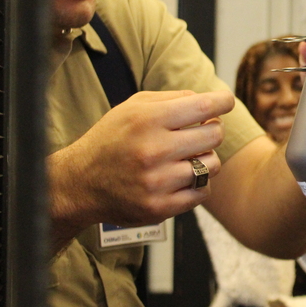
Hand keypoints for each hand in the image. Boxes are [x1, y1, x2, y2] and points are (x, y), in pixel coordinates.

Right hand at [49, 90, 233, 250]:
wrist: (80, 183)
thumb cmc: (112, 140)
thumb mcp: (132, 108)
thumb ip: (172, 99)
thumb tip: (211, 101)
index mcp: (146, 120)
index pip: (203, 106)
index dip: (222, 102)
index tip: (225, 102)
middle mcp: (152, 150)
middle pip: (214, 134)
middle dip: (211, 130)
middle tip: (199, 132)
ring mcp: (157, 182)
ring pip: (212, 165)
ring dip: (205, 159)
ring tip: (187, 157)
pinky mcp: (160, 208)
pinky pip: (203, 191)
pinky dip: (198, 184)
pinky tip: (181, 177)